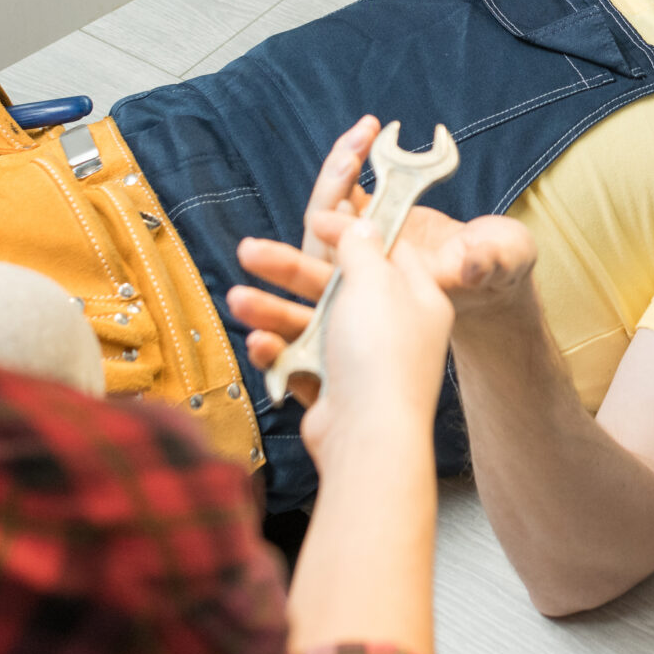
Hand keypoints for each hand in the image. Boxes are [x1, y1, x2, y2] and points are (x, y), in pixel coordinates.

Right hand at [228, 219, 453, 456]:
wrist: (367, 436)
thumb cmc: (380, 355)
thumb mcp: (375, 282)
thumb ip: (362, 248)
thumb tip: (358, 223)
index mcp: (417, 297)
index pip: (384, 250)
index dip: (348, 229)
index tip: (316, 217)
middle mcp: (391, 328)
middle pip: (333, 286)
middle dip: (287, 270)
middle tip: (249, 252)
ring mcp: (361, 362)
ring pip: (309, 325)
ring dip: (270, 311)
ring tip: (237, 301)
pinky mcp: (334, 391)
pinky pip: (300, 363)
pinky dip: (279, 354)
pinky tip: (260, 344)